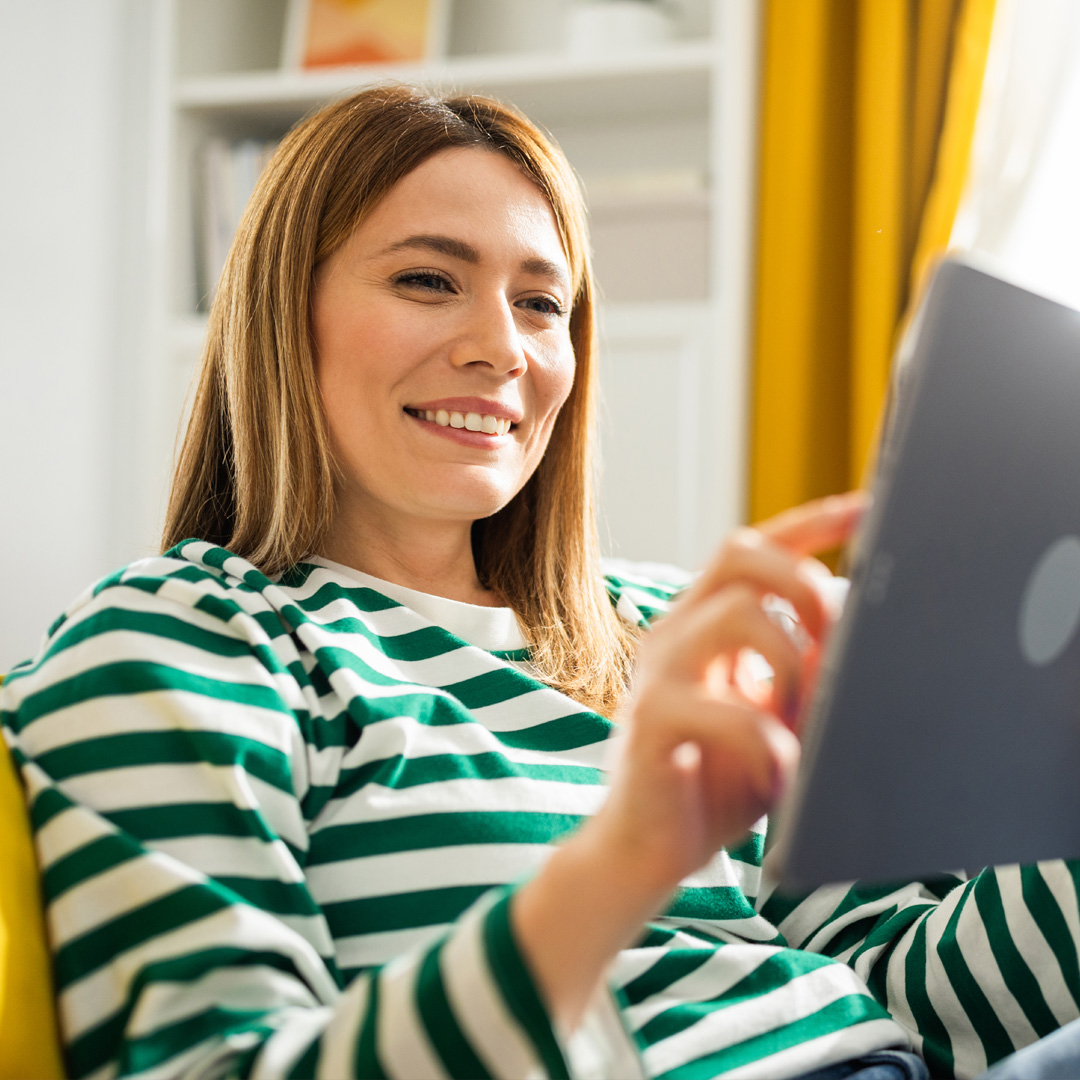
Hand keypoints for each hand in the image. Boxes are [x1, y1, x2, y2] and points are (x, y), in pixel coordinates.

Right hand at [597, 490, 867, 889]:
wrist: (644, 850)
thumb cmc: (716, 778)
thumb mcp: (774, 717)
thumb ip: (805, 672)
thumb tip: (862, 634)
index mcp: (704, 624)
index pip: (754, 549)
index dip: (814, 523)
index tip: (871, 508)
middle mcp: (676, 633)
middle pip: (739, 554)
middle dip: (804, 581)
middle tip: (835, 635)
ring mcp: (658, 674)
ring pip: (737, 615)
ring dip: (793, 667)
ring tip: (804, 726)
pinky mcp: (650, 723)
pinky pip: (725, 713)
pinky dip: (770, 745)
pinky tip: (779, 777)